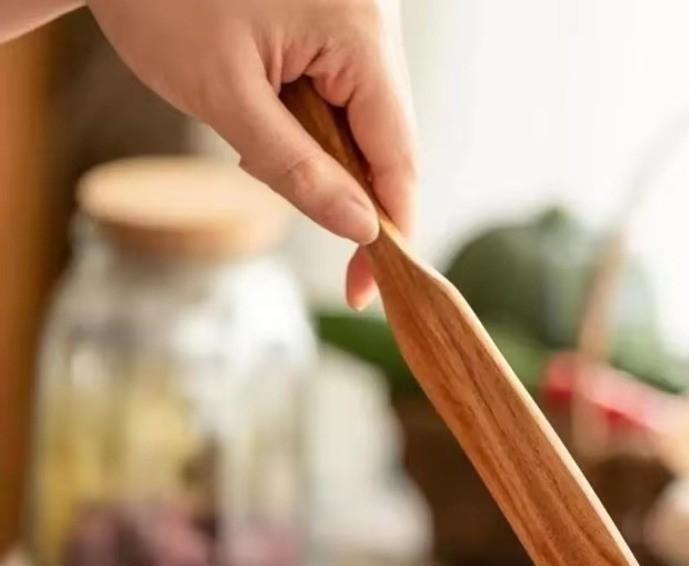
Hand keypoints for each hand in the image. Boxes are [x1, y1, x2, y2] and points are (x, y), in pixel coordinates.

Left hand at [86, 0, 417, 308]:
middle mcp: (377, 17)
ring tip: (252, 136)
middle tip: (276, 189)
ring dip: (322, 153)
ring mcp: (361, 14)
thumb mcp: (228, 100)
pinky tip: (266, 110)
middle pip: (387, 140)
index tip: (364, 287)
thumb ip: (299, 171)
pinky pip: (345, 91)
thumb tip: (361, 230)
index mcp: (361, 32)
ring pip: (365, 120)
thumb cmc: (162, 1)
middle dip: (342, 185)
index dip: (388, 229)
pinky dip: (312, 121)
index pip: (399, 155)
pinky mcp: (341, 16)